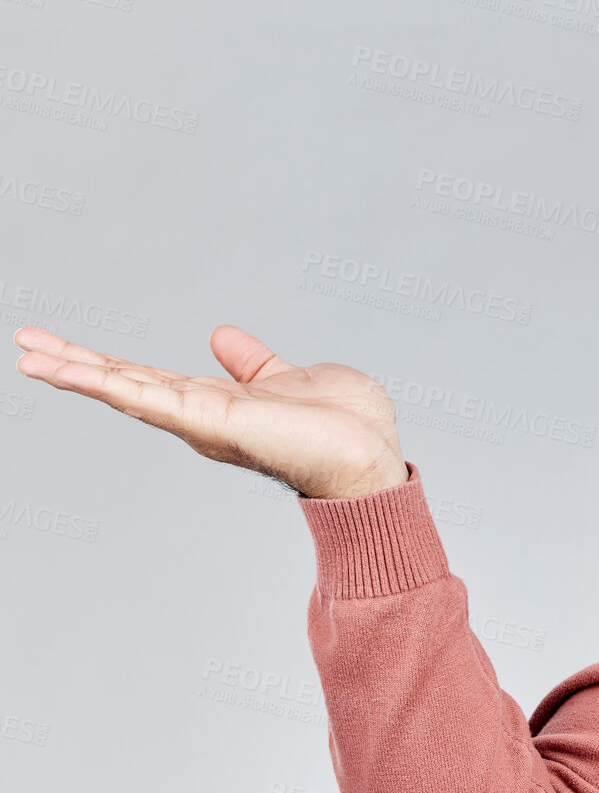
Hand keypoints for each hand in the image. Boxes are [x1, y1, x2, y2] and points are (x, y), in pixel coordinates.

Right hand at [13, 324, 408, 498]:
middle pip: (126, 383)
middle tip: (24, 342)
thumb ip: (252, 362)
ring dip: (74, 371)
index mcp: (218, 404)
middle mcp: (201, 416)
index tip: (64, 346)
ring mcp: (201, 420)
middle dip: (75, 363)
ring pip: (125, 389)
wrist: (369, 456)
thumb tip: (221, 335)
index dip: (107, 363)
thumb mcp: (289, 377)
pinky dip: (104, 382)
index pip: (150, 378)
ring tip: (27, 352)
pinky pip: (145, 397)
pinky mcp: (208, 422)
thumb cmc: (345, 428)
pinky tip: (66, 370)